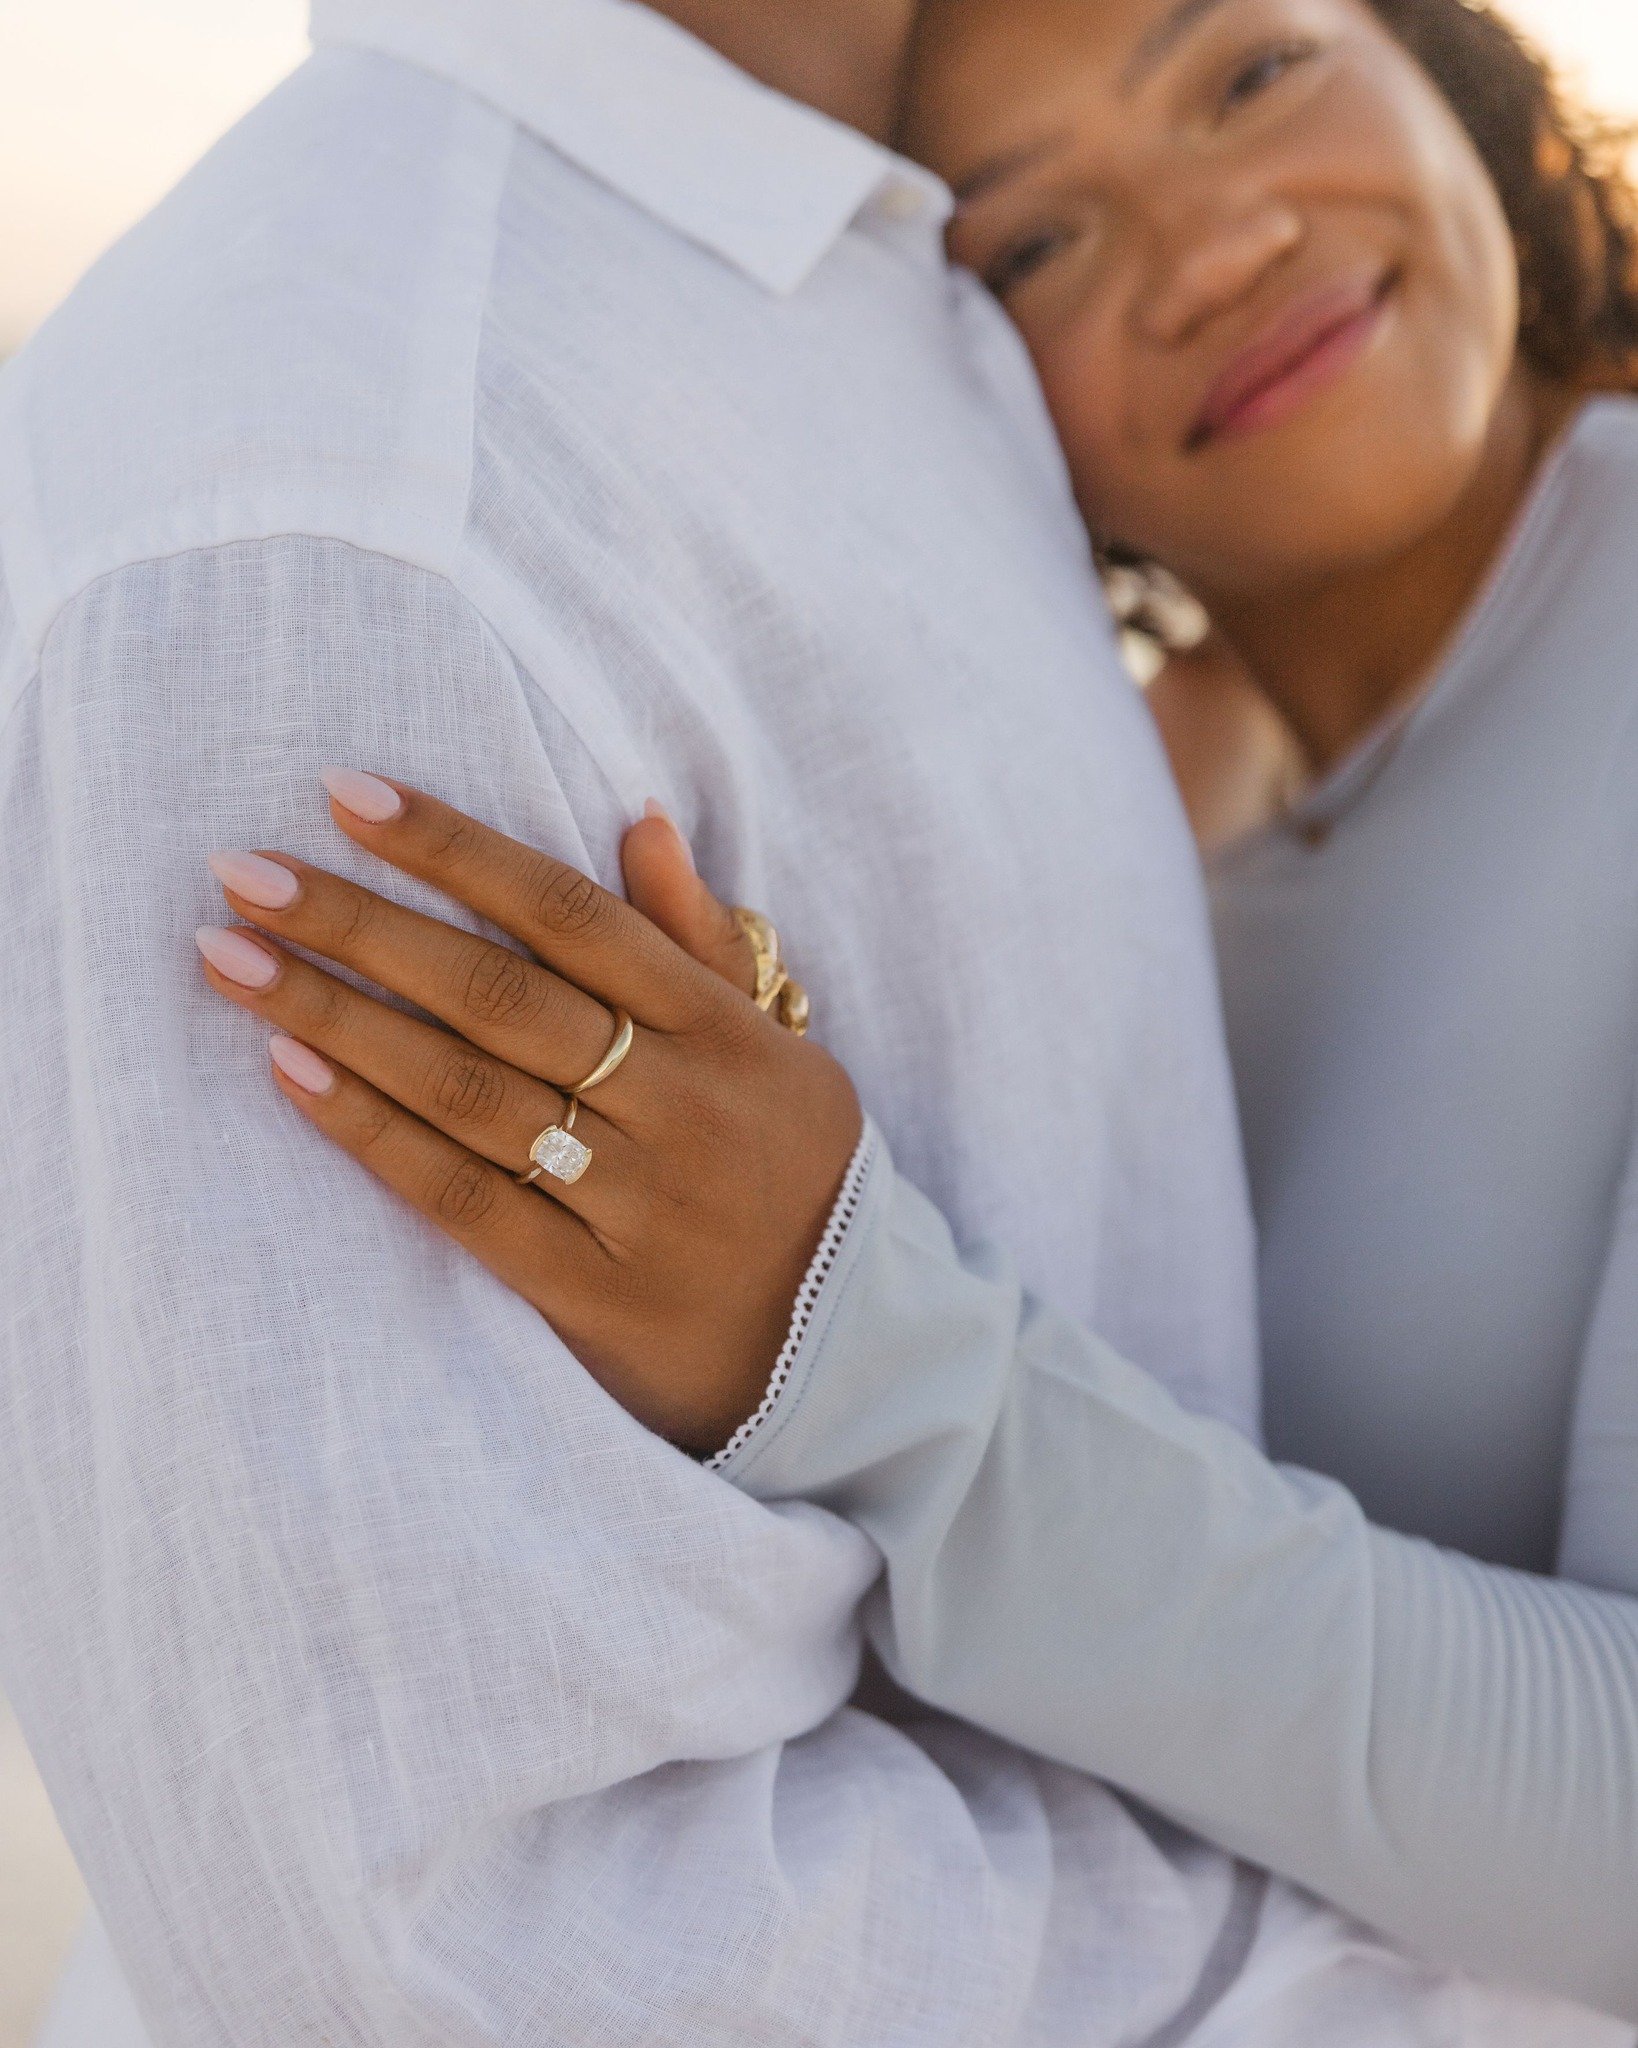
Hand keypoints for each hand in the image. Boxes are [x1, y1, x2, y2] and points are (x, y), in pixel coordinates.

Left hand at [196, 773, 862, 1454]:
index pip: (573, 916)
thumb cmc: (789, 1165)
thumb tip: (638, 817)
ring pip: (467, 1092)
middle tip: (244, 871)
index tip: (348, 795)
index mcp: (724, 1032)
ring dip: (338, 1019)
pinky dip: (373, 1133)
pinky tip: (290, 1073)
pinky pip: (465, 1201)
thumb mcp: (775, 1046)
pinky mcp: (590, 1291)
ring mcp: (634, 1202)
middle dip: (363, 926)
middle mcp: (680, 1107)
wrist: (846, 1346)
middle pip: (500, 997)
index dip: (458, 851)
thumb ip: (697, 939)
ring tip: (230, 958)